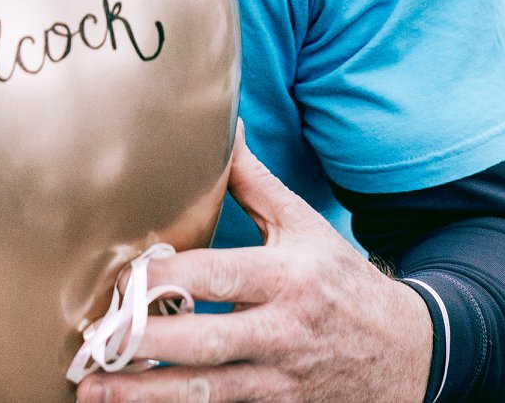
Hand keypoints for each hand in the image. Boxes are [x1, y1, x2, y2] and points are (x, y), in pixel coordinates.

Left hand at [76, 127, 432, 402]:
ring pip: (206, 393)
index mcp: (288, 276)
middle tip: (94, 340)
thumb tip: (224, 129)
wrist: (410, 354)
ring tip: (94, 392)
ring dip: (146, 397)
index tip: (122, 282)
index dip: (165, 279)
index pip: (218, 276)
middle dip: (145, 343)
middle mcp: (284, 331)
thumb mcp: (307, 227)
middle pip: (205, 342)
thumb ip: (255, 185)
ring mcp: (282, 380)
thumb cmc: (344, 283)